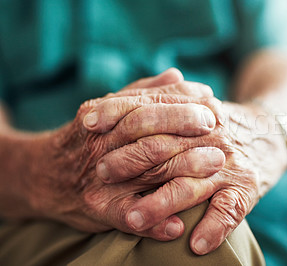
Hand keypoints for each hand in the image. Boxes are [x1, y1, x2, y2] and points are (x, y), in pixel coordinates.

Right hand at [22, 70, 224, 240]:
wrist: (45, 174)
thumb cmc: (87, 138)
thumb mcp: (108, 108)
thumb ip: (142, 91)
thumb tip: (178, 75)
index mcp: (105, 115)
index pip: (147, 104)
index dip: (180, 105)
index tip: (211, 105)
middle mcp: (102, 143)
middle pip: (148, 133)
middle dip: (185, 131)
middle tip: (219, 133)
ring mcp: (100, 178)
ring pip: (145, 172)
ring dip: (182, 171)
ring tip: (214, 170)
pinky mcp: (99, 208)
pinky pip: (128, 215)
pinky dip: (155, 221)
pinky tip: (178, 225)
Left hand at [98, 101, 286, 254]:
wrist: (270, 132)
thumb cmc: (220, 124)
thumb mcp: (195, 103)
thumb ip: (161, 98)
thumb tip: (115, 99)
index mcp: (196, 110)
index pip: (152, 106)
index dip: (117, 111)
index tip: (87, 122)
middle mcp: (211, 135)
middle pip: (166, 147)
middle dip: (130, 160)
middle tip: (100, 173)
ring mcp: (229, 164)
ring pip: (191, 185)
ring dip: (161, 204)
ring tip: (132, 219)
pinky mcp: (246, 187)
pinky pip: (229, 210)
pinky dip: (214, 228)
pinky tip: (196, 245)